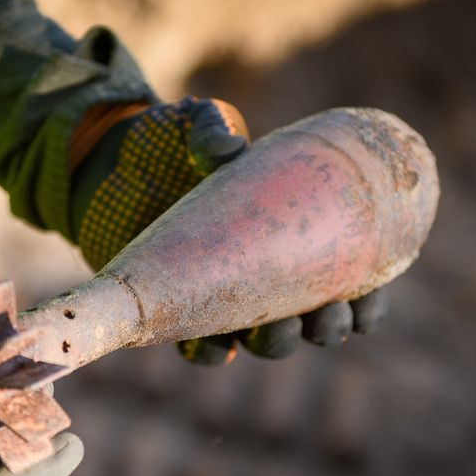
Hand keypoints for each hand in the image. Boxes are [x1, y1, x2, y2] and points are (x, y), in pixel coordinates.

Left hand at [69, 96, 390, 364]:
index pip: (348, 282)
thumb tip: (228, 150)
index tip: (367, 301)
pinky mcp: (180, 313)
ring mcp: (225, 298)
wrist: (108, 163)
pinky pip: (203, 349)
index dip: (367, 303)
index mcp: (294, 236)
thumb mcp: (196, 125)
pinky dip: (212, 351)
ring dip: (278, 344)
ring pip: (266, 343)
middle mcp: (267, 276)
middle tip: (326, 315)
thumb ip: (213, 129)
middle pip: (313, 322)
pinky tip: (216, 342)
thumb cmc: (168, 142)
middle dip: (326, 328)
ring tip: (279, 329)